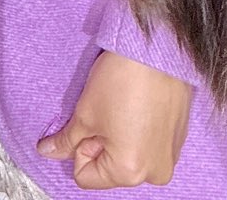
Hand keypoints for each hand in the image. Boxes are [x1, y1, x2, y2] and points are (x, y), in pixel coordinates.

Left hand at [41, 50, 192, 188]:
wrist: (157, 51)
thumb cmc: (122, 80)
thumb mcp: (84, 114)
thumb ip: (65, 141)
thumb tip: (47, 152)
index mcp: (129, 172)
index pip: (85, 176)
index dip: (79, 148)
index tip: (89, 123)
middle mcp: (155, 173)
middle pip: (109, 169)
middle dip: (100, 144)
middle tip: (106, 112)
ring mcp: (170, 157)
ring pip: (128, 157)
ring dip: (119, 138)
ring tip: (123, 107)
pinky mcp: (179, 139)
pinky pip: (148, 146)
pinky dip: (138, 131)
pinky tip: (138, 105)